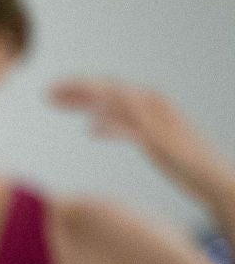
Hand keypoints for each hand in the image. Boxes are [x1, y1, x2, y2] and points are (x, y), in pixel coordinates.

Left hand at [51, 78, 232, 201]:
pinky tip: (89, 131)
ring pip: (118, 103)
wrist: (218, 177)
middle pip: (109, 89)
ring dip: (86, 102)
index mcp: (151, 102)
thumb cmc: (182, 158)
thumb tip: (96, 120)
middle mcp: (155, 106)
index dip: (79, 86)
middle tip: (46, 94)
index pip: (109, 87)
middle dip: (76, 88)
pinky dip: (112, 128)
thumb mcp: (149, 135)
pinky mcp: (164, 143)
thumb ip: (126, 123)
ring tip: (57, 104)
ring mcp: (160, 123)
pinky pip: (134, 131)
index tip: (52, 92)